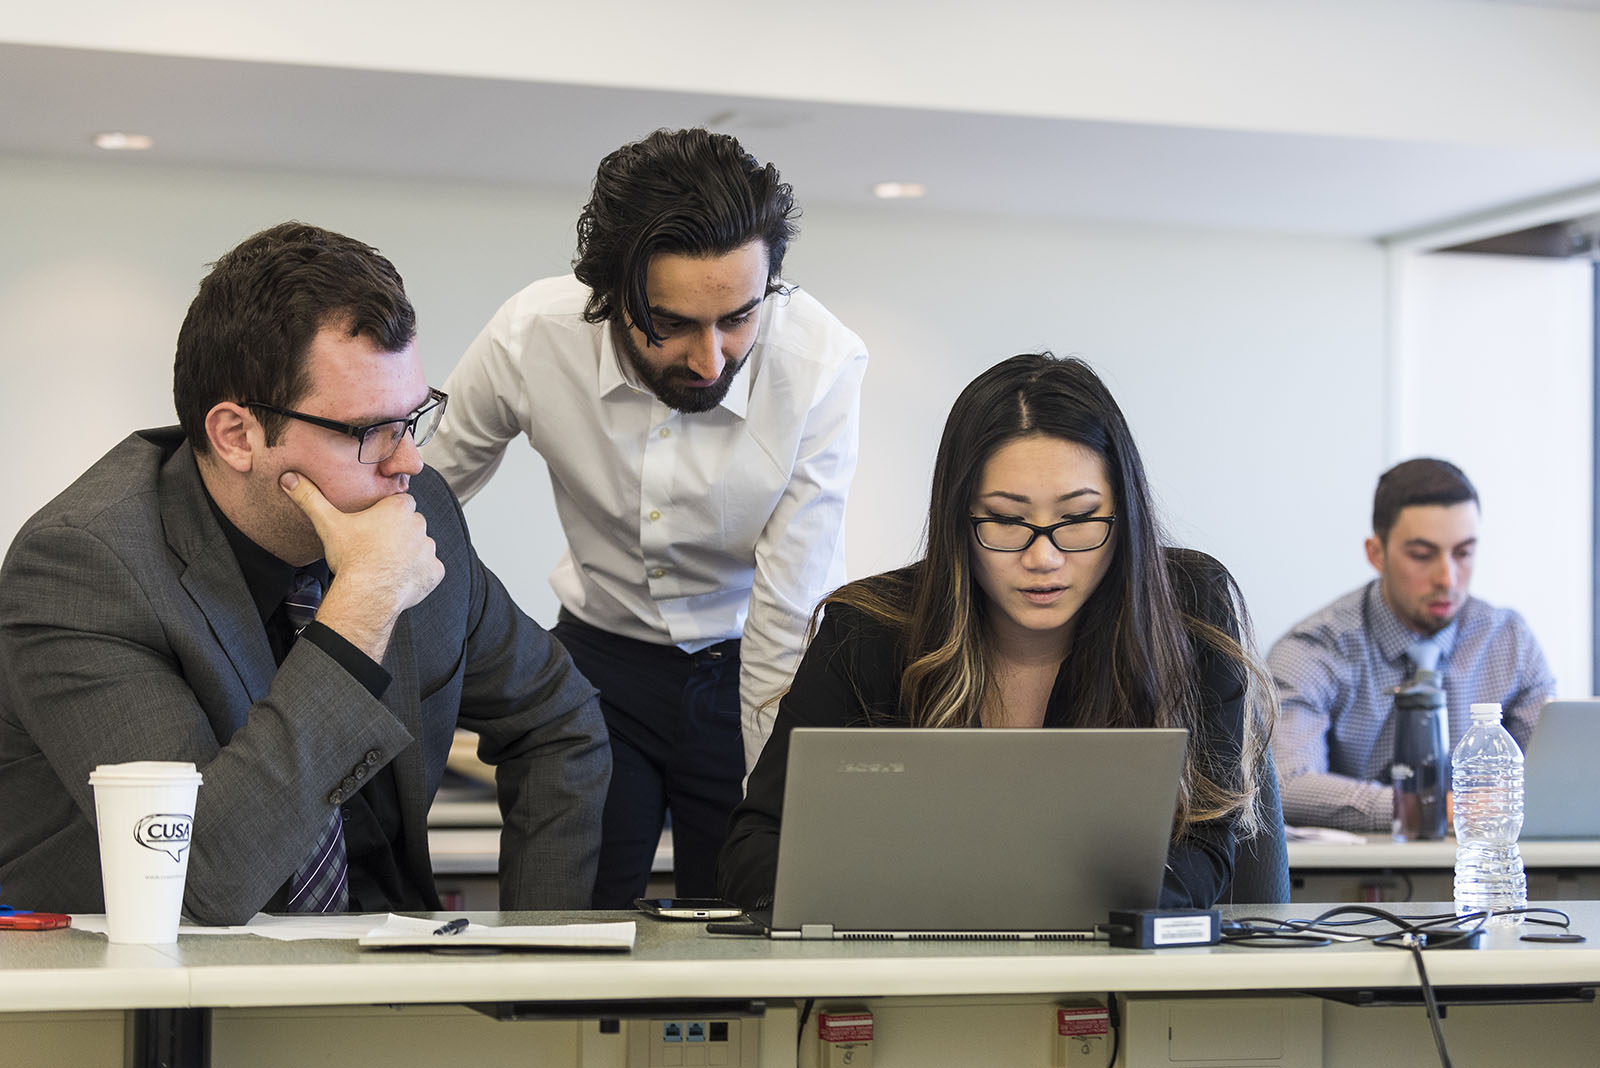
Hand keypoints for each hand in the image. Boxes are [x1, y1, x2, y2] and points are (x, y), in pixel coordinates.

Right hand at [279, 472, 443, 659]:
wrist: (367, 595)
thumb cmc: (351, 557)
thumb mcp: (328, 523)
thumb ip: (310, 498)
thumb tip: (289, 478)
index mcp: (399, 508)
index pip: (399, 502)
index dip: (386, 514)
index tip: (373, 525)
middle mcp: (420, 525)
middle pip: (411, 523)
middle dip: (399, 533)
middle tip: (377, 546)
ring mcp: (429, 550)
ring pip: (421, 546)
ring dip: (410, 553)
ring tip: (387, 564)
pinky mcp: (435, 572)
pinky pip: (430, 569)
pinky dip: (419, 574)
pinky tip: (400, 578)